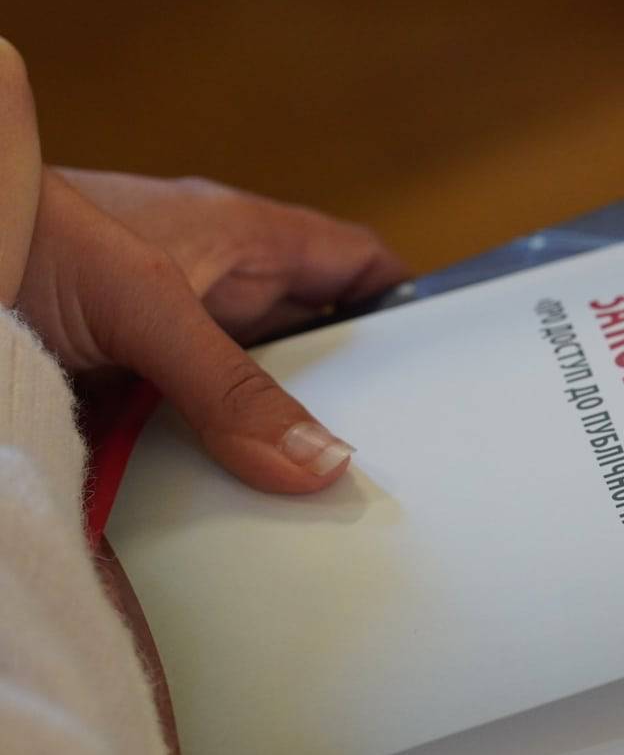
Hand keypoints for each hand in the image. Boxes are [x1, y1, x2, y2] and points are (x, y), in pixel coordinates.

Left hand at [17, 168, 409, 492]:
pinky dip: (218, 481)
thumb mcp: (147, 305)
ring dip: (280, 449)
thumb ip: (234, 385)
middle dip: (352, 399)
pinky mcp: (126, 407)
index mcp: (240, 243)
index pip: (354, 265)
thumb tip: (323, 461)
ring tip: (330, 500)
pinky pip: (197, 450)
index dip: (405, 304)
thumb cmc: (22, 237)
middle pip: (312, 350)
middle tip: (399, 458)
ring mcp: (168, 356)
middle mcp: (212, 298)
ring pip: (255, 408)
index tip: (449, 364)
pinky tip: (242, 517)